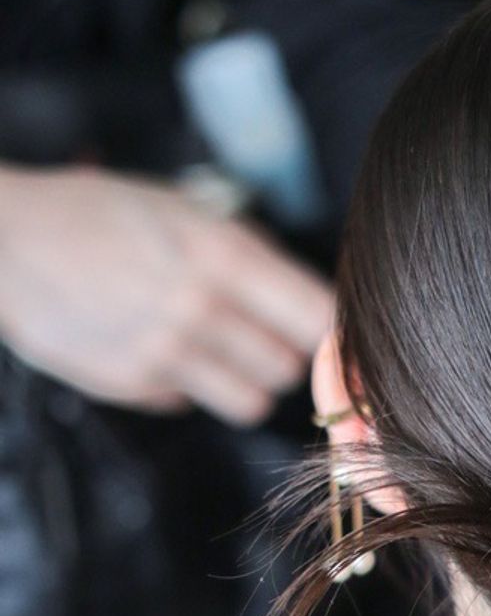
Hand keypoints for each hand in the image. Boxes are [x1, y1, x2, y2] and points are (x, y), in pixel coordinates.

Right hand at [0, 164, 333, 423]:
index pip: (319, 320)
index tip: (329, 333)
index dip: (333, 334)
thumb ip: (253, 258)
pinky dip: (189, 386)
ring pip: (253, 401)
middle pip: (289, 368)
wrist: (6, 240)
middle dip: (282, 353)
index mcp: (222, 256)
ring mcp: (164, 353)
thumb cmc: (104, 214)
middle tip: (258, 331)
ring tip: (219, 349)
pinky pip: (193, 404)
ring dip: (245, 381)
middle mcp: (199, 309)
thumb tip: (318, 305)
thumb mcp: (187, 212)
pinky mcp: (133, 384)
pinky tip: (162, 349)